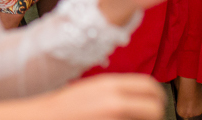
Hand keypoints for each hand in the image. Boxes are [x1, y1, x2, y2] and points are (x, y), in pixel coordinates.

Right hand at [26, 74, 164, 119]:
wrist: (44, 118)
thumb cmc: (66, 107)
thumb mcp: (93, 89)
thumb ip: (117, 91)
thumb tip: (140, 98)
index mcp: (111, 84)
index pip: (150, 86)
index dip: (157, 96)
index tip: (156, 103)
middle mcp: (114, 100)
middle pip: (155, 108)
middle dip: (155, 115)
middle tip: (146, 119)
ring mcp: (112, 119)